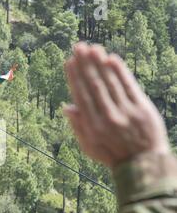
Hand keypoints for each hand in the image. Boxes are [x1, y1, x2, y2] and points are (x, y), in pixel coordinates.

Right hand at [64, 43, 169, 168]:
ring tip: (93, 48)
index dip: (75, 78)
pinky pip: (129, 87)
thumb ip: (78, 126)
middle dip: (86, 65)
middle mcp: (108, 118)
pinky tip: (112, 59)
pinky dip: (120, 72)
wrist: (144, 166)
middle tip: (78, 47)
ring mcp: (126, 112)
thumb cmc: (112, 156)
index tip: (70, 62)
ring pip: (111, 83)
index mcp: (93, 127)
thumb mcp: (88, 147)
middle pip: (95, 86)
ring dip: (101, 64)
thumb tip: (67, 107)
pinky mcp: (143, 109)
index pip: (82, 96)